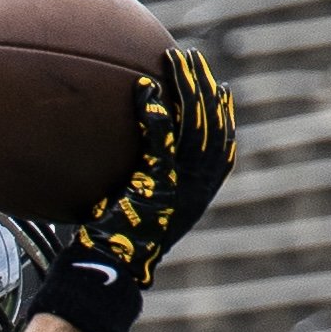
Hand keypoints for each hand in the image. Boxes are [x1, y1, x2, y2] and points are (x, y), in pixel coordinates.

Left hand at [69, 47, 236, 289]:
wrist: (106, 272)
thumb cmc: (113, 248)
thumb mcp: (138, 214)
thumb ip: (144, 188)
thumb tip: (124, 172)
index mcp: (197, 198)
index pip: (222, 151)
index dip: (224, 119)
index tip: (222, 92)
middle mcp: (196, 191)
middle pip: (212, 127)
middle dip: (204, 88)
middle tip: (190, 60)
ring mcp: (180, 187)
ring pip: (193, 124)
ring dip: (185, 86)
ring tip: (173, 59)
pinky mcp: (157, 184)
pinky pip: (159, 137)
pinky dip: (152, 110)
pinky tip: (142, 88)